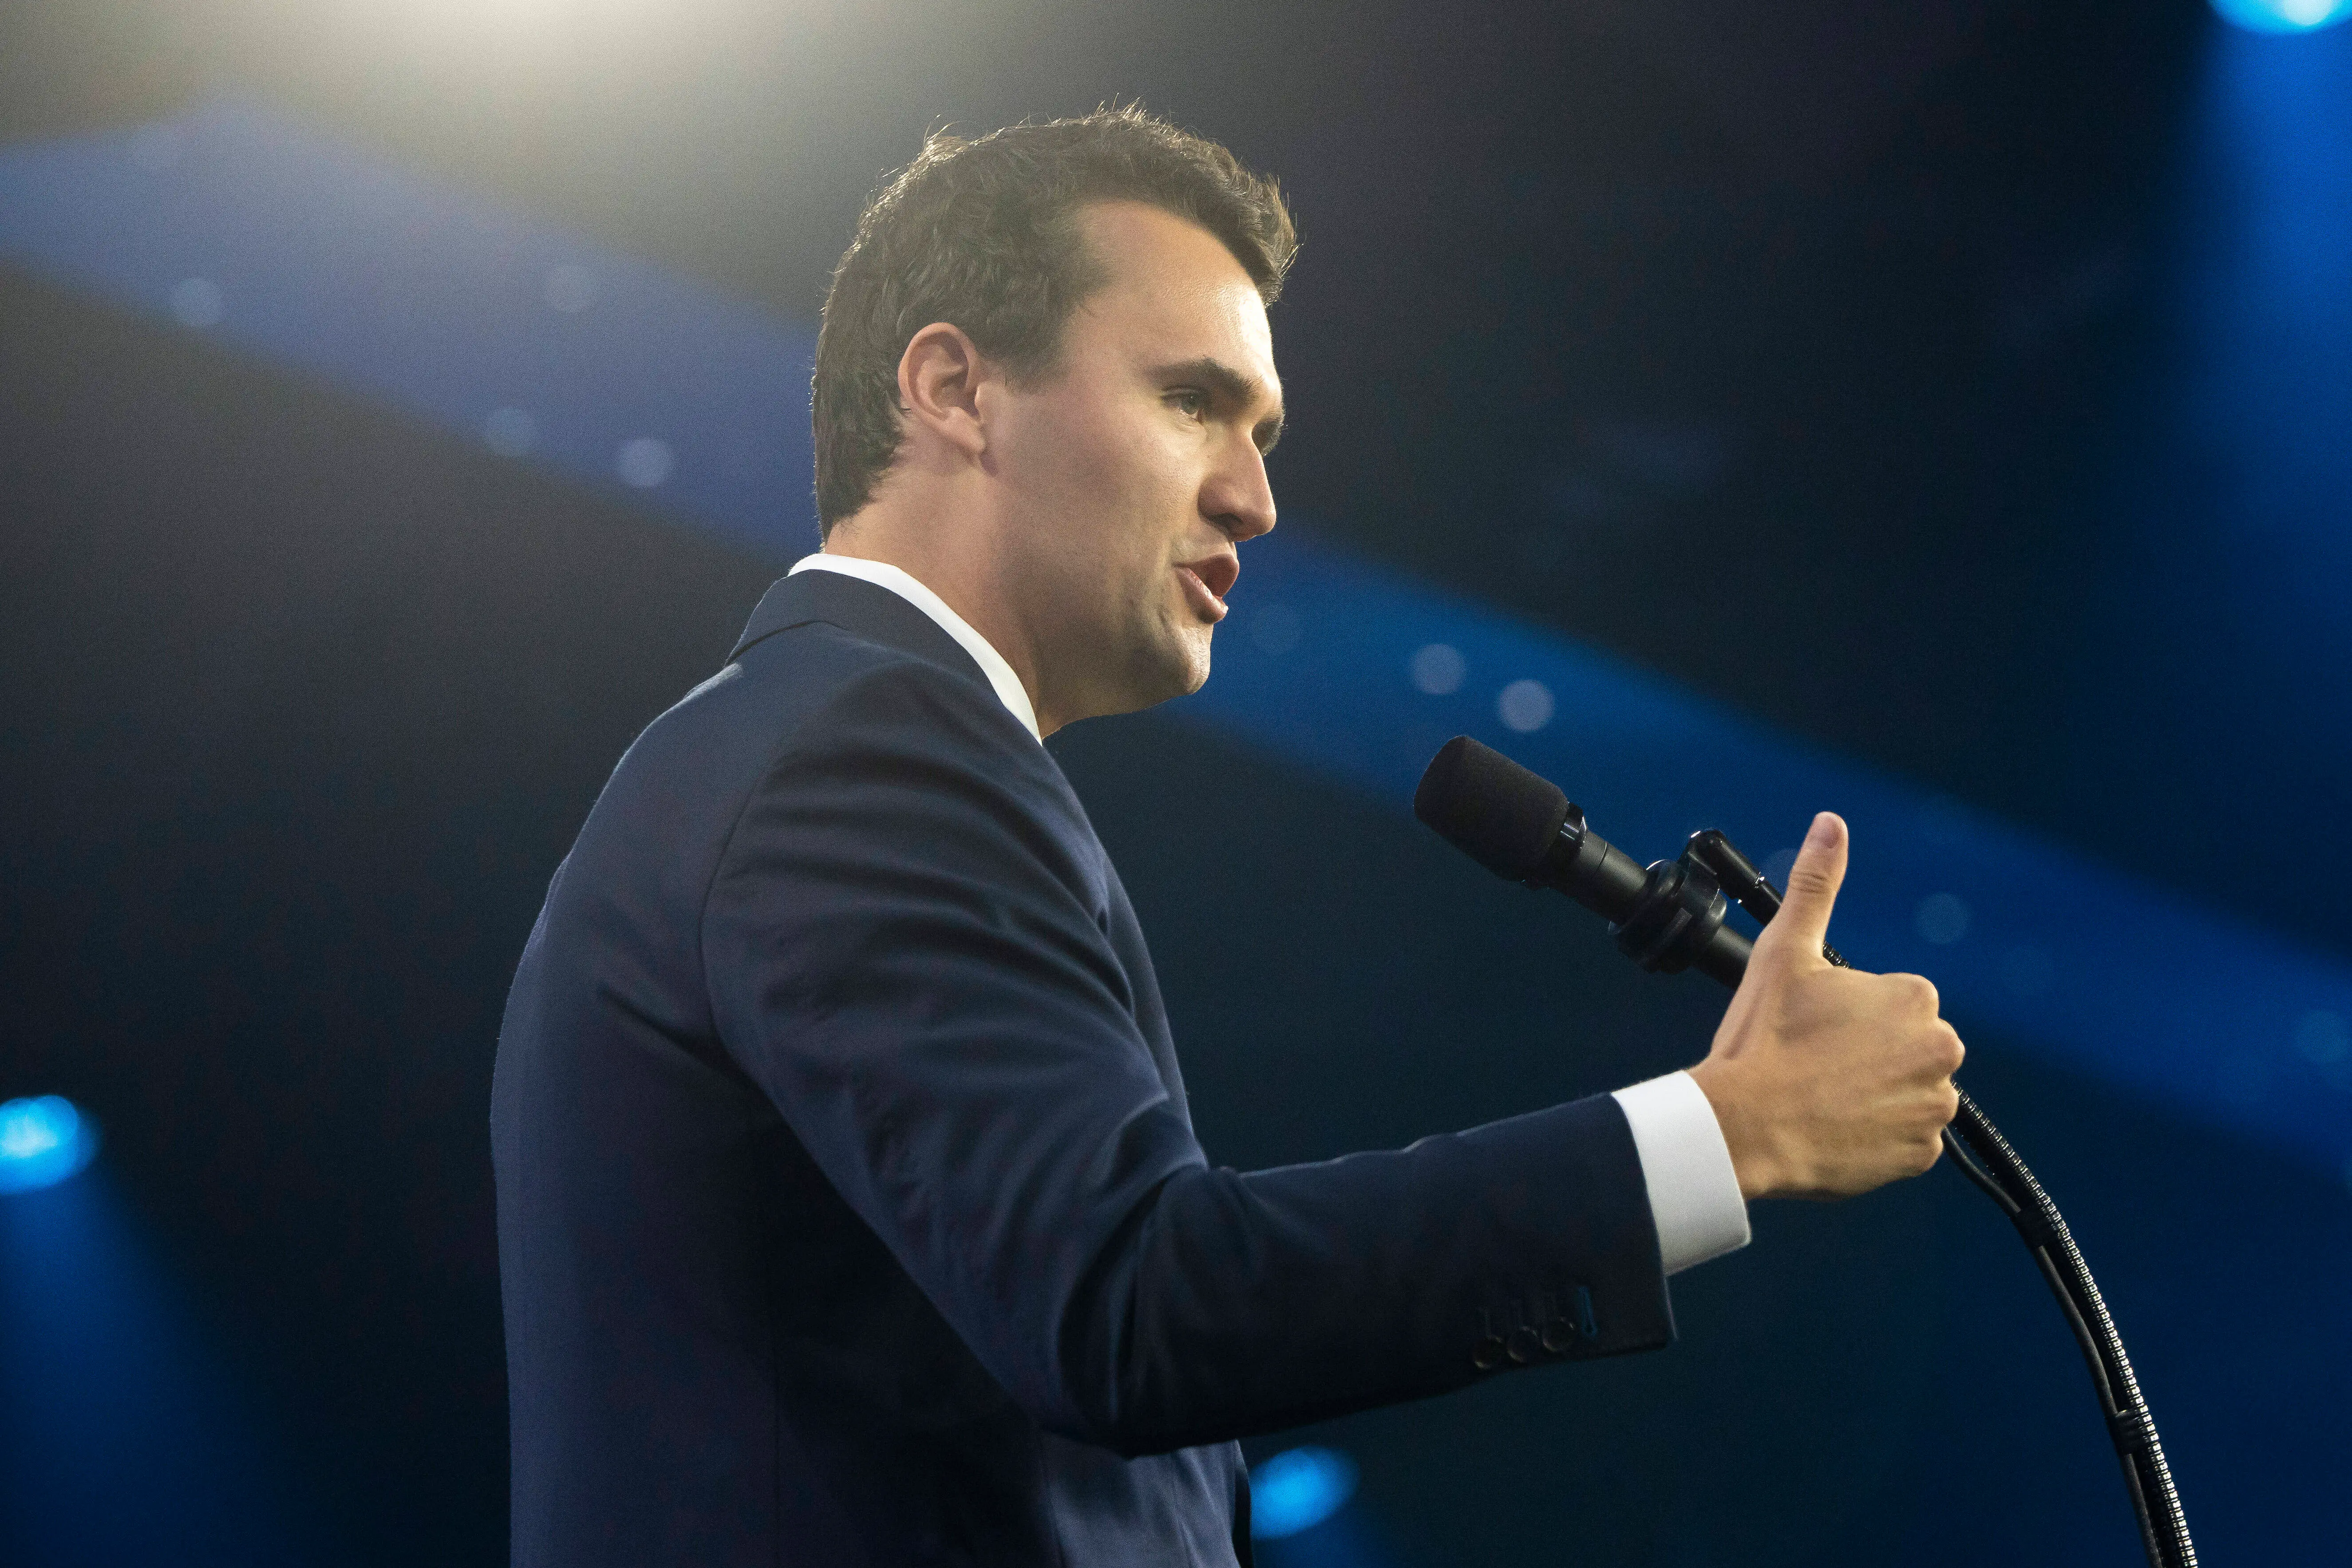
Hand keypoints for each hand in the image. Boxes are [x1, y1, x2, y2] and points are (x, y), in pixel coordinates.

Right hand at [1686, 812, 1963, 1200]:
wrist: (1747, 1126)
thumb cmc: (1764, 1037)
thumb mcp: (1785, 950)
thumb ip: (1816, 884)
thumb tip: (1831, 823)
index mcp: (1916, 999)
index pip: (1893, 1004)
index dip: (1848, 1016)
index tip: (1812, 1030)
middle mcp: (1942, 1051)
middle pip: (1906, 1048)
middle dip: (1868, 1055)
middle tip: (1813, 1064)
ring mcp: (1934, 1109)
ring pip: (1907, 1093)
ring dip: (1874, 1095)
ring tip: (1821, 1096)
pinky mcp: (1922, 1156)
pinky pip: (1905, 1141)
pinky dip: (1876, 1136)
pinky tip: (1835, 1127)